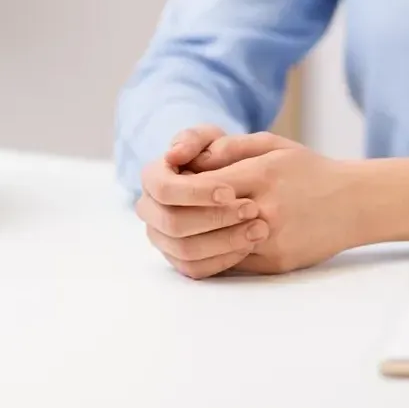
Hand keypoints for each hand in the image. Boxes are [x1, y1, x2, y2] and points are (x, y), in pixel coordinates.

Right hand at [137, 125, 268, 279]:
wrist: (234, 184)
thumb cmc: (221, 157)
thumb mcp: (212, 138)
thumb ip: (195, 139)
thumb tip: (174, 154)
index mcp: (152, 179)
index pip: (164, 189)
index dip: (195, 192)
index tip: (230, 191)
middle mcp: (150, 210)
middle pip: (173, 223)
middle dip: (214, 219)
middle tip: (252, 210)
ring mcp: (161, 238)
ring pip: (184, 250)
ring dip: (223, 241)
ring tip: (258, 230)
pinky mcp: (178, 259)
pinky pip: (194, 269)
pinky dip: (222, 260)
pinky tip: (248, 246)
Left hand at [181, 136, 408, 275]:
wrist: (356, 204)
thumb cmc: (310, 170)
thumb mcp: (272, 145)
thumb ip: (228, 148)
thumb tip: (186, 159)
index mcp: (263, 175)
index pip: (202, 187)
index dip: (179, 188)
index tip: (172, 184)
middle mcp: (266, 211)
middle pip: (194, 223)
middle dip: (171, 215)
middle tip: (161, 208)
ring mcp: (270, 242)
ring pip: (204, 250)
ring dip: (181, 239)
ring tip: (174, 225)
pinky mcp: (273, 264)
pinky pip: (225, 265)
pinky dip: (204, 255)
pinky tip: (196, 243)